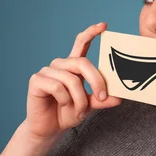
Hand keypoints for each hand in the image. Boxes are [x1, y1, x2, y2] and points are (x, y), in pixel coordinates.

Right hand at [22, 22, 120, 140]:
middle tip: (103, 97)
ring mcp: (47, 71)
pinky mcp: (36, 80)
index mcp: (73, 66)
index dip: (91, 33)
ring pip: (71, 79)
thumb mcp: (89, 106)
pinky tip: (63, 105)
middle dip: (96, 81)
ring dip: (79, 99)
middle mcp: (60, 65)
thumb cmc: (67, 113)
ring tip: (79, 111)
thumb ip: (102, 99)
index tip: (104, 26)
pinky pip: (57, 87)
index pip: (81, 43)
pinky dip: (65, 100)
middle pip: (82, 63)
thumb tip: (119, 97)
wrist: (49, 129)